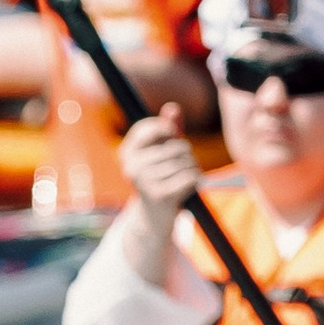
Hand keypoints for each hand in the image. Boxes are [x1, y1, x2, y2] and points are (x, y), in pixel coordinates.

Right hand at [120, 102, 198, 220]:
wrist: (154, 216)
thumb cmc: (160, 176)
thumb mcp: (161, 150)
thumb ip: (168, 127)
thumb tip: (173, 108)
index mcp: (127, 152)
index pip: (154, 127)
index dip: (169, 130)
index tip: (171, 138)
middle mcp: (132, 166)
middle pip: (176, 146)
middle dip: (186, 154)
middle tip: (180, 166)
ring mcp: (145, 182)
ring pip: (185, 162)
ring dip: (192, 167)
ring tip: (184, 177)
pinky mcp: (160, 196)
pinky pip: (191, 177)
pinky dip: (196, 180)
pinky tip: (188, 187)